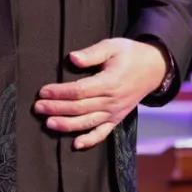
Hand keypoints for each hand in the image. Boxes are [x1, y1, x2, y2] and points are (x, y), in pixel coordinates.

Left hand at [32, 38, 167, 149]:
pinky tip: (75, 145)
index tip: (43, 91)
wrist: (153, 68)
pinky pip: (103, 133)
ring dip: (67, 125)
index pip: (80, 90)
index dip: (60, 92)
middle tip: (37, 107)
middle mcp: (112, 100)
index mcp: (110, 82)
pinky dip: (90, 140)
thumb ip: (92, 53)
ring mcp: (115, 112)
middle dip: (57, 108)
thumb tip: (72, 58)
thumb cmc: (129, 54)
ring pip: (87, 122)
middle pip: (80, 108)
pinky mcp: (117, 119)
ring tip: (48, 124)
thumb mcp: (112, 46)